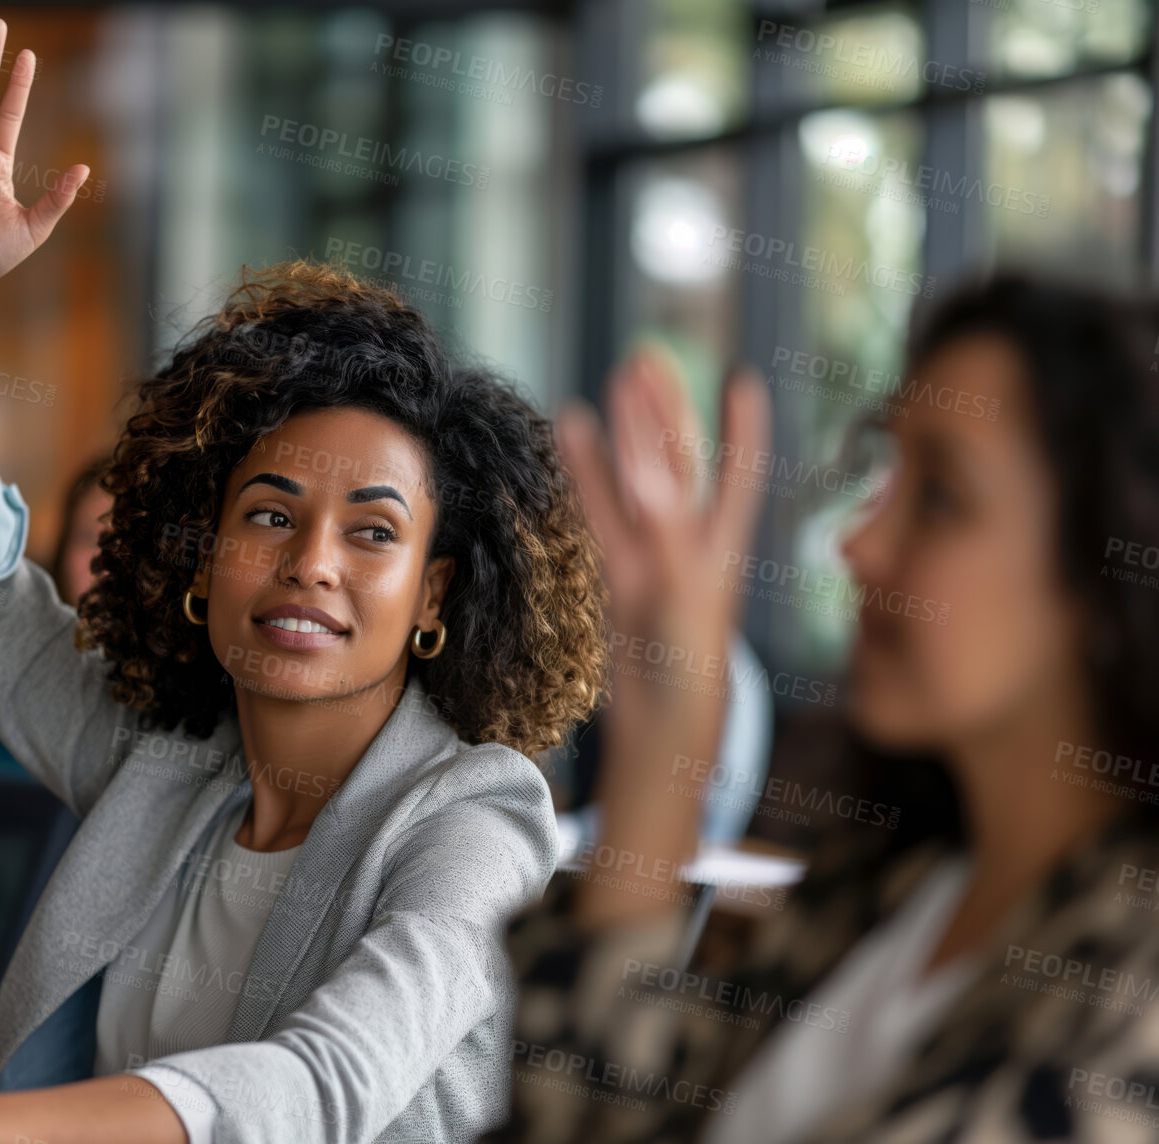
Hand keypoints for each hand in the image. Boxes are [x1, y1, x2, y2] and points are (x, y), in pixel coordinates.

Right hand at [558, 347, 770, 653]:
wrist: (663, 731)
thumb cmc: (689, 668)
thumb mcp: (684, 590)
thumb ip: (665, 529)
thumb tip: (648, 470)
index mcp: (724, 547)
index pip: (740, 473)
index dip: (743, 428)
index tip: (746, 380)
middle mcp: (691, 545)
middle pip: (681, 464)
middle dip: (668, 412)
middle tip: (648, 358)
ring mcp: (653, 559)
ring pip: (637, 484)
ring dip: (625, 434)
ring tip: (611, 380)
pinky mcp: (619, 579)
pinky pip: (603, 515)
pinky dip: (588, 475)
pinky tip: (573, 435)